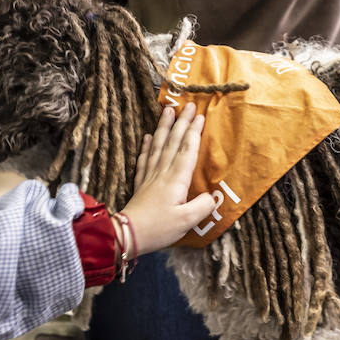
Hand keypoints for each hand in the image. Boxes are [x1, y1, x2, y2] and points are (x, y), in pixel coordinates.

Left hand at [118, 103, 215, 253]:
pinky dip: (147, 146)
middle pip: (174, 143)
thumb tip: (212, 196)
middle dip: (181, 122)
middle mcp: (163, 173)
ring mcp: (150, 177)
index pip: (188, 150)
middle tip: (187, 104)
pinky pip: (145, 160)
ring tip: (167, 110)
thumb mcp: (187, 221)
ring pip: (158, 146)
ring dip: (164, 127)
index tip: (200, 115)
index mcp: (177, 180)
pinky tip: (149, 136)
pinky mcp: (141, 184)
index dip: (194, 132)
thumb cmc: (159, 228)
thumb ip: (203, 206)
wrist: (128, 235)